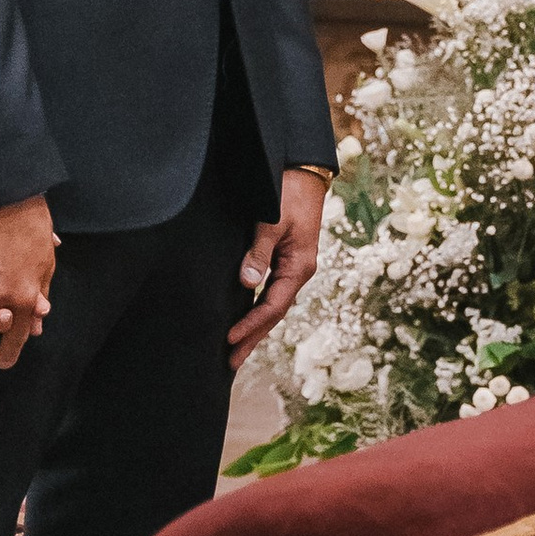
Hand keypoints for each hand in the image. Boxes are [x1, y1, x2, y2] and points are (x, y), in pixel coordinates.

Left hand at [230, 168, 328, 361]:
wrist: (304, 172)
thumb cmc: (288, 194)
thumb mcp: (272, 222)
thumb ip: (259, 253)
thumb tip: (248, 284)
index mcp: (299, 267)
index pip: (273, 306)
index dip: (251, 325)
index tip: (230, 339)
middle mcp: (298, 272)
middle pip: (274, 314)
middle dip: (253, 338)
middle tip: (231, 363)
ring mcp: (293, 267)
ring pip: (273, 305)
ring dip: (256, 328)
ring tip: (237, 349)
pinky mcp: (285, 260)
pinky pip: (272, 292)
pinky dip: (259, 309)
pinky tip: (247, 317)